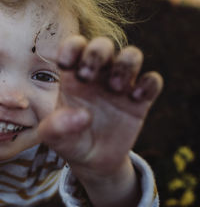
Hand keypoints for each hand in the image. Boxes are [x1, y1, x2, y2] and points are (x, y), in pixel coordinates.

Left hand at [38, 36, 162, 206]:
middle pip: (103, 44)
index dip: (71, 47)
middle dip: (96, 53)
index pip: (74, 47)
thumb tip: (82, 115)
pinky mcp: (140, 101)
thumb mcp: (54, 138)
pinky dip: (149, 83)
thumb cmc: (70, 142)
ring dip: (125, 64)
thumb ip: (55, 127)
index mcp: (72, 78)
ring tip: (116, 88)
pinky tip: (136, 99)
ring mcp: (120, 86)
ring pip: (131, 55)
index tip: (65, 65)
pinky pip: (152, 80)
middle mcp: (97, 76)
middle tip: (87, 77)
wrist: (93, 162)